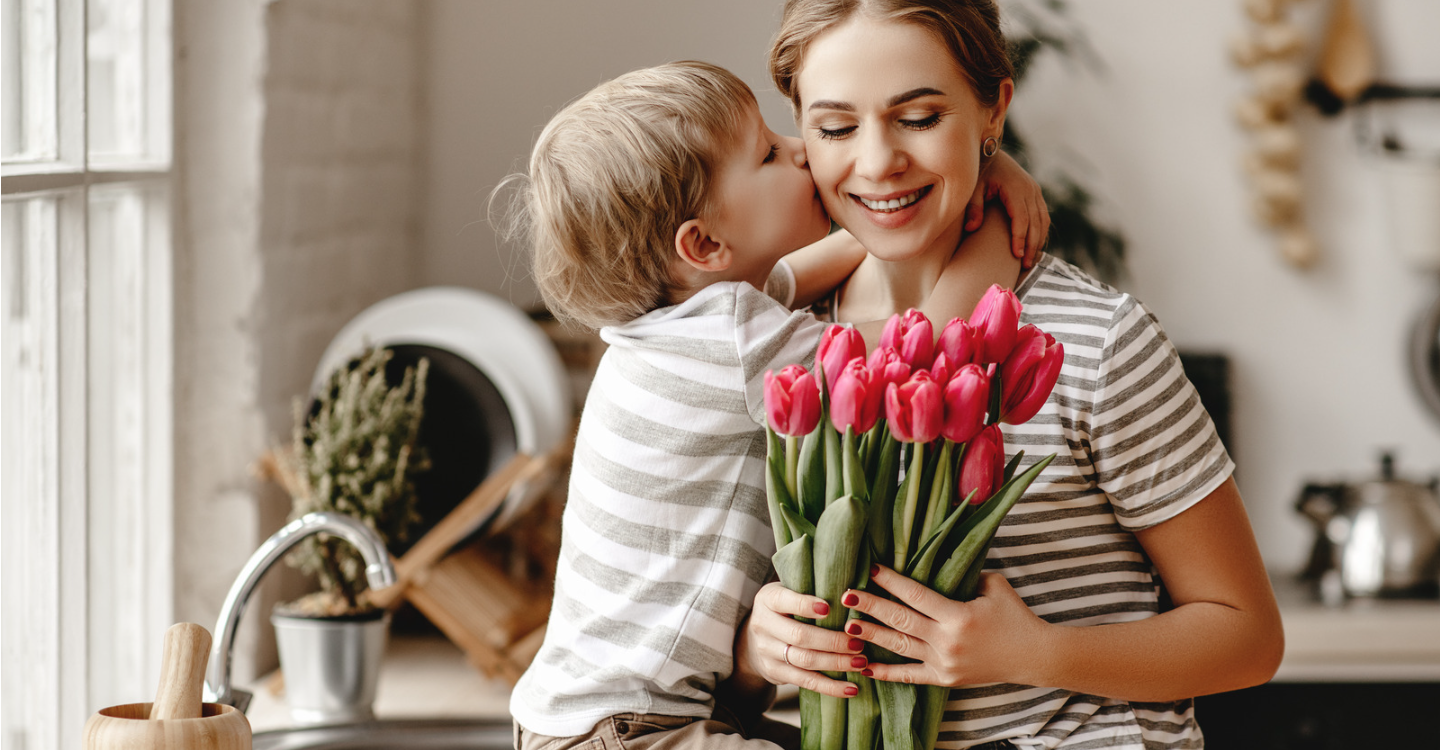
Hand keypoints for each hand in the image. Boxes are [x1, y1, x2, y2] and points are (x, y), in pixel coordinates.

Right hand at [738, 582, 869, 697]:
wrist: (753, 639)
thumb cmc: (785, 609)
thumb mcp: (788, 591)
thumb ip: (811, 589)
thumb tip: (854, 588)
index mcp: (768, 599)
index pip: (784, 601)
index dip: (805, 605)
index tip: (829, 608)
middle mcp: (763, 624)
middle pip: (800, 635)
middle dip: (832, 641)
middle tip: (859, 643)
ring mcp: (767, 651)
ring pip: (805, 660)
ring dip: (836, 663)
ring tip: (861, 662)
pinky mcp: (775, 672)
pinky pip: (805, 681)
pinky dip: (830, 687)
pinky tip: (851, 688)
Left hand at [840, 566, 1050, 687]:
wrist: (1033, 656)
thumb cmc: (1014, 617)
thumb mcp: (994, 586)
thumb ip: (965, 573)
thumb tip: (939, 560)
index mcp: (957, 615)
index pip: (916, 594)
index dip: (891, 581)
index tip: (871, 568)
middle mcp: (946, 640)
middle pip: (901, 620)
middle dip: (871, 606)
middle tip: (846, 595)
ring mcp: (944, 662)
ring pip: (899, 647)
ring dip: (872, 636)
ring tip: (848, 626)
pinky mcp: (944, 679)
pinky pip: (909, 676)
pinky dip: (886, 673)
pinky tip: (864, 667)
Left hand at [965, 151, 1049, 268]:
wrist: (989, 151)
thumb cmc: (979, 171)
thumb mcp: (972, 187)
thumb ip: (973, 207)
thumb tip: (971, 228)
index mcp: (1015, 187)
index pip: (1021, 217)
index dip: (1020, 237)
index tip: (1016, 255)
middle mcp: (1030, 189)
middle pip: (1035, 222)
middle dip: (1032, 245)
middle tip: (1025, 266)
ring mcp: (1035, 191)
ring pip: (1043, 220)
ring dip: (1039, 241)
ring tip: (1030, 262)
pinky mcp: (1035, 194)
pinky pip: (1043, 216)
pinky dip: (1041, 233)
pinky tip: (1034, 248)